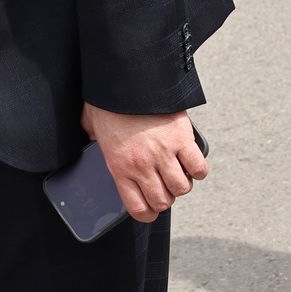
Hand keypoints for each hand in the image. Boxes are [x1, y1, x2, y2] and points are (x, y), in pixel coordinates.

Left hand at [81, 104, 208, 222]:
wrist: (128, 78)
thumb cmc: (108, 101)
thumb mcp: (91, 124)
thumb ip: (93, 140)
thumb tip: (92, 142)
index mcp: (119, 166)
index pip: (138, 208)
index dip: (146, 213)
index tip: (149, 208)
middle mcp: (142, 165)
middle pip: (162, 201)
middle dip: (164, 197)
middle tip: (163, 185)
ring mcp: (163, 153)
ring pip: (181, 189)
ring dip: (181, 184)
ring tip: (177, 173)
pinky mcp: (182, 139)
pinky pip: (199, 168)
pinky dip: (198, 169)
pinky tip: (190, 162)